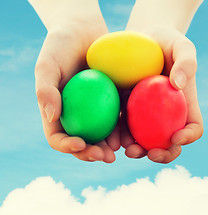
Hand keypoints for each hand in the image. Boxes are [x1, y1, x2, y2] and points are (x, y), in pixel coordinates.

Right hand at [35, 2, 119, 162]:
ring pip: (101, 136)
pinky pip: (116, 119)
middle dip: (92, 154)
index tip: (80, 144)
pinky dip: (122, 129)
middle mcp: (75, 116)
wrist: (83, 32)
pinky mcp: (110, 103)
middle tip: (106, 157)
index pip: (58, 137)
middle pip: (81, 142)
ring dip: (110, 147)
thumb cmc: (61, 46)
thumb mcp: (48, 64)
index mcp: (58, 112)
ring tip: (120, 150)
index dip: (67, 146)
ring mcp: (94, 112)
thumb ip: (45, 90)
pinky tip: (131, 133)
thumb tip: (51, 116)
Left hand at [121, 27, 202, 162]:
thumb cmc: (165, 43)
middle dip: (162, 153)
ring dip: (137, 150)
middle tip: (150, 153)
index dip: (188, 136)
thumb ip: (186, 62)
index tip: (176, 137)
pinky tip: (112, 138)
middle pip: (168, 142)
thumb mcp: (181, 45)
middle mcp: (165, 115)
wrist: (141, 40)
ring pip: (144, 140)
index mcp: (183, 104)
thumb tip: (178, 85)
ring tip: (127, 149)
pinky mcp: (126, 110)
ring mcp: (145, 115)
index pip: (193, 126)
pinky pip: (123, 127)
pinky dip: (119, 136)